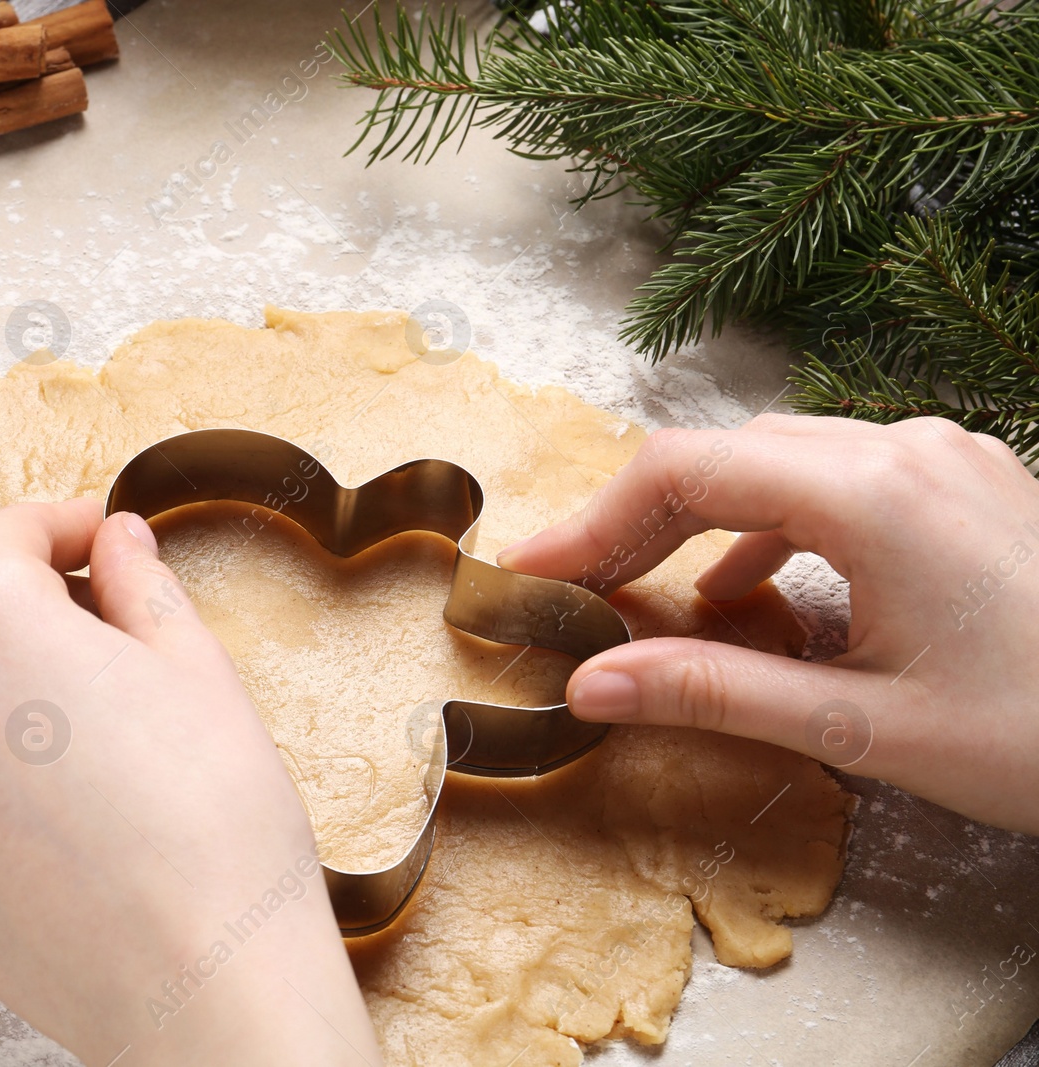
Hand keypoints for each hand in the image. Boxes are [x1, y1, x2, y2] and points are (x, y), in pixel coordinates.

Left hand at [0, 500, 381, 1066]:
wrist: (197, 981)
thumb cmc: (211, 818)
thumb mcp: (196, 667)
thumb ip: (139, 583)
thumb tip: (113, 540)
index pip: (8, 531)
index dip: (64, 522)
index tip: (95, 535)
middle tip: (78, 615)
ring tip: (51, 711)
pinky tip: (27, 795)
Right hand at [499, 414, 1038, 833]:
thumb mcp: (864, 726)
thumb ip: (716, 692)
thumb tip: (591, 684)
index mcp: (873, 492)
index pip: (686, 471)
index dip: (591, 521)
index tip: (530, 574)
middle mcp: (906, 448)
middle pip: (726, 453)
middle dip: (636, 519)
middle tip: (572, 589)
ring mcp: (945, 456)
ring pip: (781, 460)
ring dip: (703, 521)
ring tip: (648, 594)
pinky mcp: (968, 484)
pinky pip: (840, 480)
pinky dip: (772, 529)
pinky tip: (755, 593)